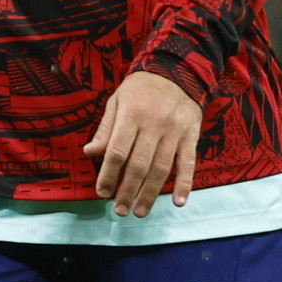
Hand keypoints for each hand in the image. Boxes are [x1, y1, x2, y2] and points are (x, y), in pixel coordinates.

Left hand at [82, 72, 202, 216]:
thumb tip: (90, 152)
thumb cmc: (141, 88)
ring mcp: (175, 130)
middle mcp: (154, 123)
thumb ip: (106, 128)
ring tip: (140, 212)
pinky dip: (185, 184)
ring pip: (162, 168)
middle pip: (139, 165)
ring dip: (150, 194)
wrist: (177, 69)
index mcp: (132, 114)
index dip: (108, 175)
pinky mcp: (191, 134)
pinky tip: (178, 202)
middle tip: (120, 210)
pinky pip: (189, 163)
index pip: (117, 151)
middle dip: (128, 191)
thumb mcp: (117, 100)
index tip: (102, 192)